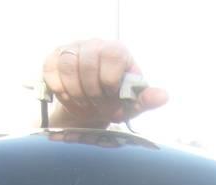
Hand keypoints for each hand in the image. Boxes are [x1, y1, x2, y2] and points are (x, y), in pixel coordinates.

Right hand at [42, 39, 167, 127]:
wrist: (91, 108)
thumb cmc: (115, 103)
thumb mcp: (133, 104)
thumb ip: (146, 100)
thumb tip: (163, 96)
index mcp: (117, 52)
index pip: (112, 54)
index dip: (110, 79)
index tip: (112, 95)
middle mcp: (93, 45)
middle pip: (87, 61)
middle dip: (93, 91)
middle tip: (98, 105)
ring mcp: (72, 50)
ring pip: (67, 65)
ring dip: (76, 92)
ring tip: (85, 103)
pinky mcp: (53, 58)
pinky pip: (51, 70)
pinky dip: (61, 90)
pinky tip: (71, 98)